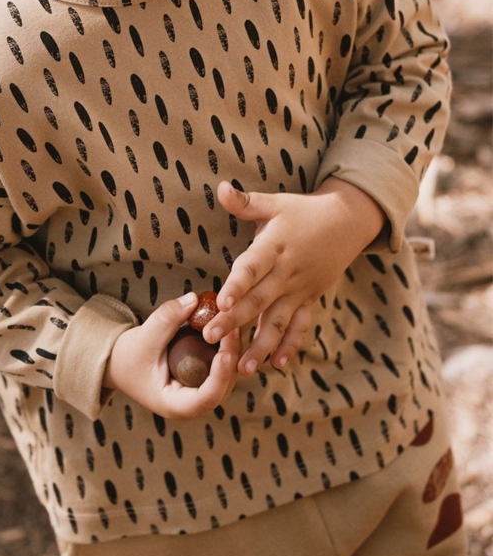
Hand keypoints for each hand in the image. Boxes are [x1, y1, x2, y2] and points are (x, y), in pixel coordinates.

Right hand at [103, 293, 240, 419]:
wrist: (120, 362)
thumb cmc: (128, 356)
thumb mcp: (144, 337)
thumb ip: (167, 318)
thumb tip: (194, 299)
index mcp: (174, 405)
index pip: (205, 399)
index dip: (219, 376)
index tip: (225, 353)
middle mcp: (191, 404)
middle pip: (223, 387)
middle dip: (231, 358)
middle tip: (233, 329)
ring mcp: (199, 392)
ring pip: (227, 376)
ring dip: (232, 351)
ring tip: (233, 323)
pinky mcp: (203, 378)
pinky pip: (221, 366)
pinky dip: (225, 348)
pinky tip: (228, 326)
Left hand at [204, 179, 385, 375]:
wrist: (346, 223)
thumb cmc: (302, 212)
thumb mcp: (274, 203)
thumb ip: (245, 202)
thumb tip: (220, 187)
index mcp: (274, 247)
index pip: (252, 268)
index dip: (238, 284)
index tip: (221, 301)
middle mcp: (286, 272)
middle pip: (258, 300)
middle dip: (234, 322)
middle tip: (210, 338)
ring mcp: (299, 290)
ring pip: (278, 321)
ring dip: (260, 345)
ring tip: (242, 368)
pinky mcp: (309, 300)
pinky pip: (300, 327)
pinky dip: (290, 346)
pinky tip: (277, 364)